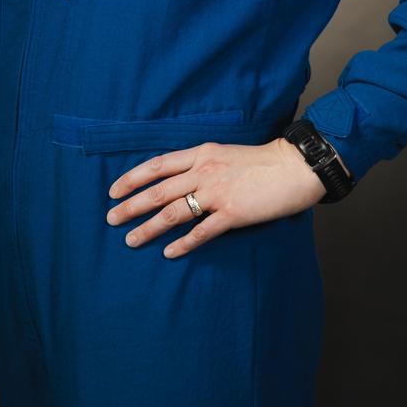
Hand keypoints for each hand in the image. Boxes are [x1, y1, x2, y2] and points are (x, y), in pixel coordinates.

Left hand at [105, 136, 327, 258]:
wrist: (294, 166)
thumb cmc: (263, 160)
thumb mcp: (225, 153)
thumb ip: (202, 164)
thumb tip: (181, 180)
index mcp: (201, 153)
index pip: (157, 165)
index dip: (132, 178)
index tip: (114, 190)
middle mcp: (204, 171)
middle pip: (158, 190)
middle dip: (131, 205)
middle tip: (111, 219)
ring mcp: (217, 193)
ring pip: (173, 212)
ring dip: (149, 228)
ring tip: (131, 240)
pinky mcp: (232, 213)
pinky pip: (201, 231)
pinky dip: (182, 243)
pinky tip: (169, 252)